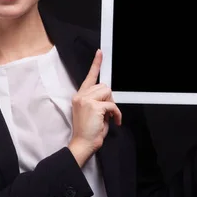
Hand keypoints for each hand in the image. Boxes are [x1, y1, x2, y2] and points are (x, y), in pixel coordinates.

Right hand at [68, 49, 122, 166]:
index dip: (96, 64)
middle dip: (109, 98)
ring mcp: (86, 100)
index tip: (100, 53)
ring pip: (108, 92)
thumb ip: (97, 101)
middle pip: (104, 86)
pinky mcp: (94, 106)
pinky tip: (114, 121)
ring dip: (112, 105)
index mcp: (79, 96)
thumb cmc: (88, 131)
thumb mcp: (92, 112)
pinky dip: (116, 113)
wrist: (82, 144)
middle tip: (107, 112)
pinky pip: (112, 105)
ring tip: (108, 117)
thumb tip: (108, 97)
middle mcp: (81, 96)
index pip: (89, 77)